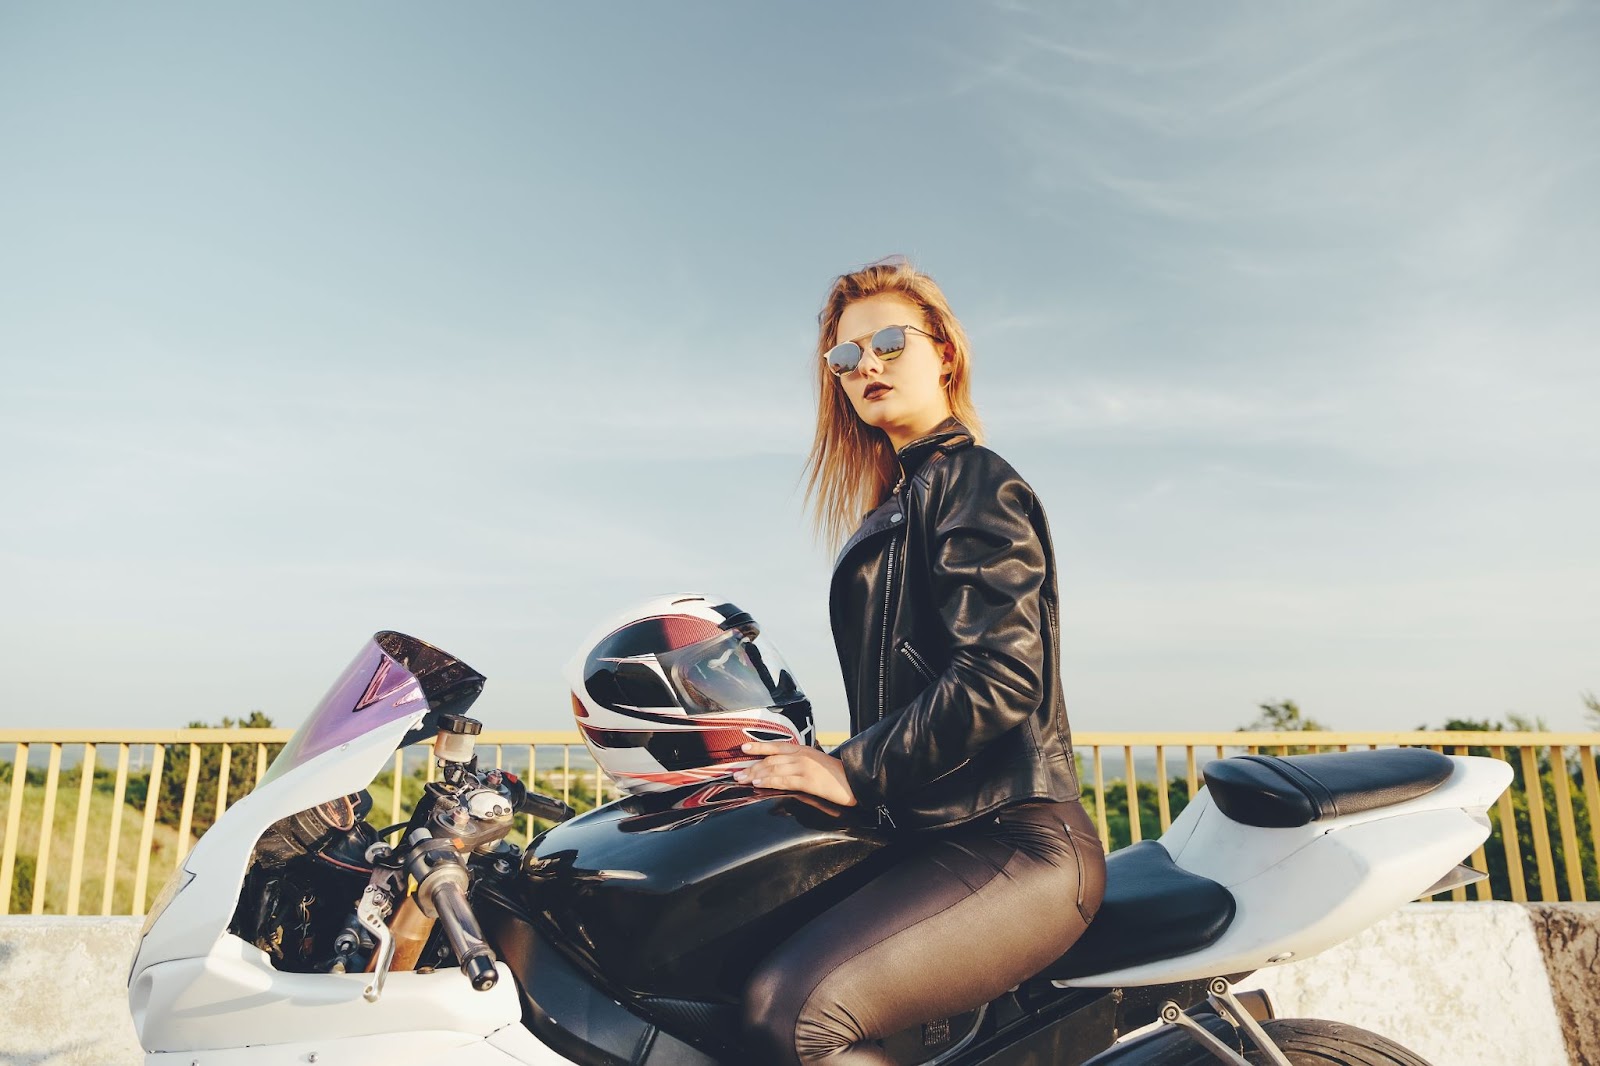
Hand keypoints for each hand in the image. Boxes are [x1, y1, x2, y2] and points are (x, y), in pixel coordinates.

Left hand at [734, 742, 857, 806]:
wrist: (855, 782)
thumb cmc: (836, 774)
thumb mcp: (816, 763)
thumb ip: (799, 762)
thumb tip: (782, 768)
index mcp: (803, 750)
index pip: (776, 746)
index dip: (759, 746)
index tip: (743, 747)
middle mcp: (802, 756)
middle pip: (771, 759)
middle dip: (752, 766)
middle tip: (736, 773)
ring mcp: (805, 768)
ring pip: (774, 769)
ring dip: (756, 774)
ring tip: (742, 779)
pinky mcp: (809, 781)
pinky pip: (784, 780)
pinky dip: (769, 781)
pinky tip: (759, 783)